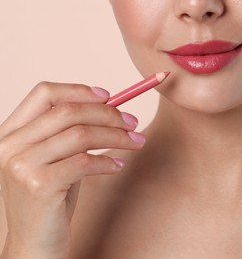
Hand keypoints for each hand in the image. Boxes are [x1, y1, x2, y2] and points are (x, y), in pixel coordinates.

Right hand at [0, 82, 144, 257]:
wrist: (34, 244)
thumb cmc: (50, 199)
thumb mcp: (57, 159)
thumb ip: (72, 134)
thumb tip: (110, 107)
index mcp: (12, 133)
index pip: (44, 93)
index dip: (79, 90)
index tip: (109, 96)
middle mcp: (10, 145)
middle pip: (68, 112)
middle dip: (108, 114)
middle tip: (133, 122)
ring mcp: (21, 165)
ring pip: (81, 135)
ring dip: (117, 136)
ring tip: (136, 141)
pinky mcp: (38, 186)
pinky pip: (85, 162)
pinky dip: (108, 161)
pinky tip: (119, 165)